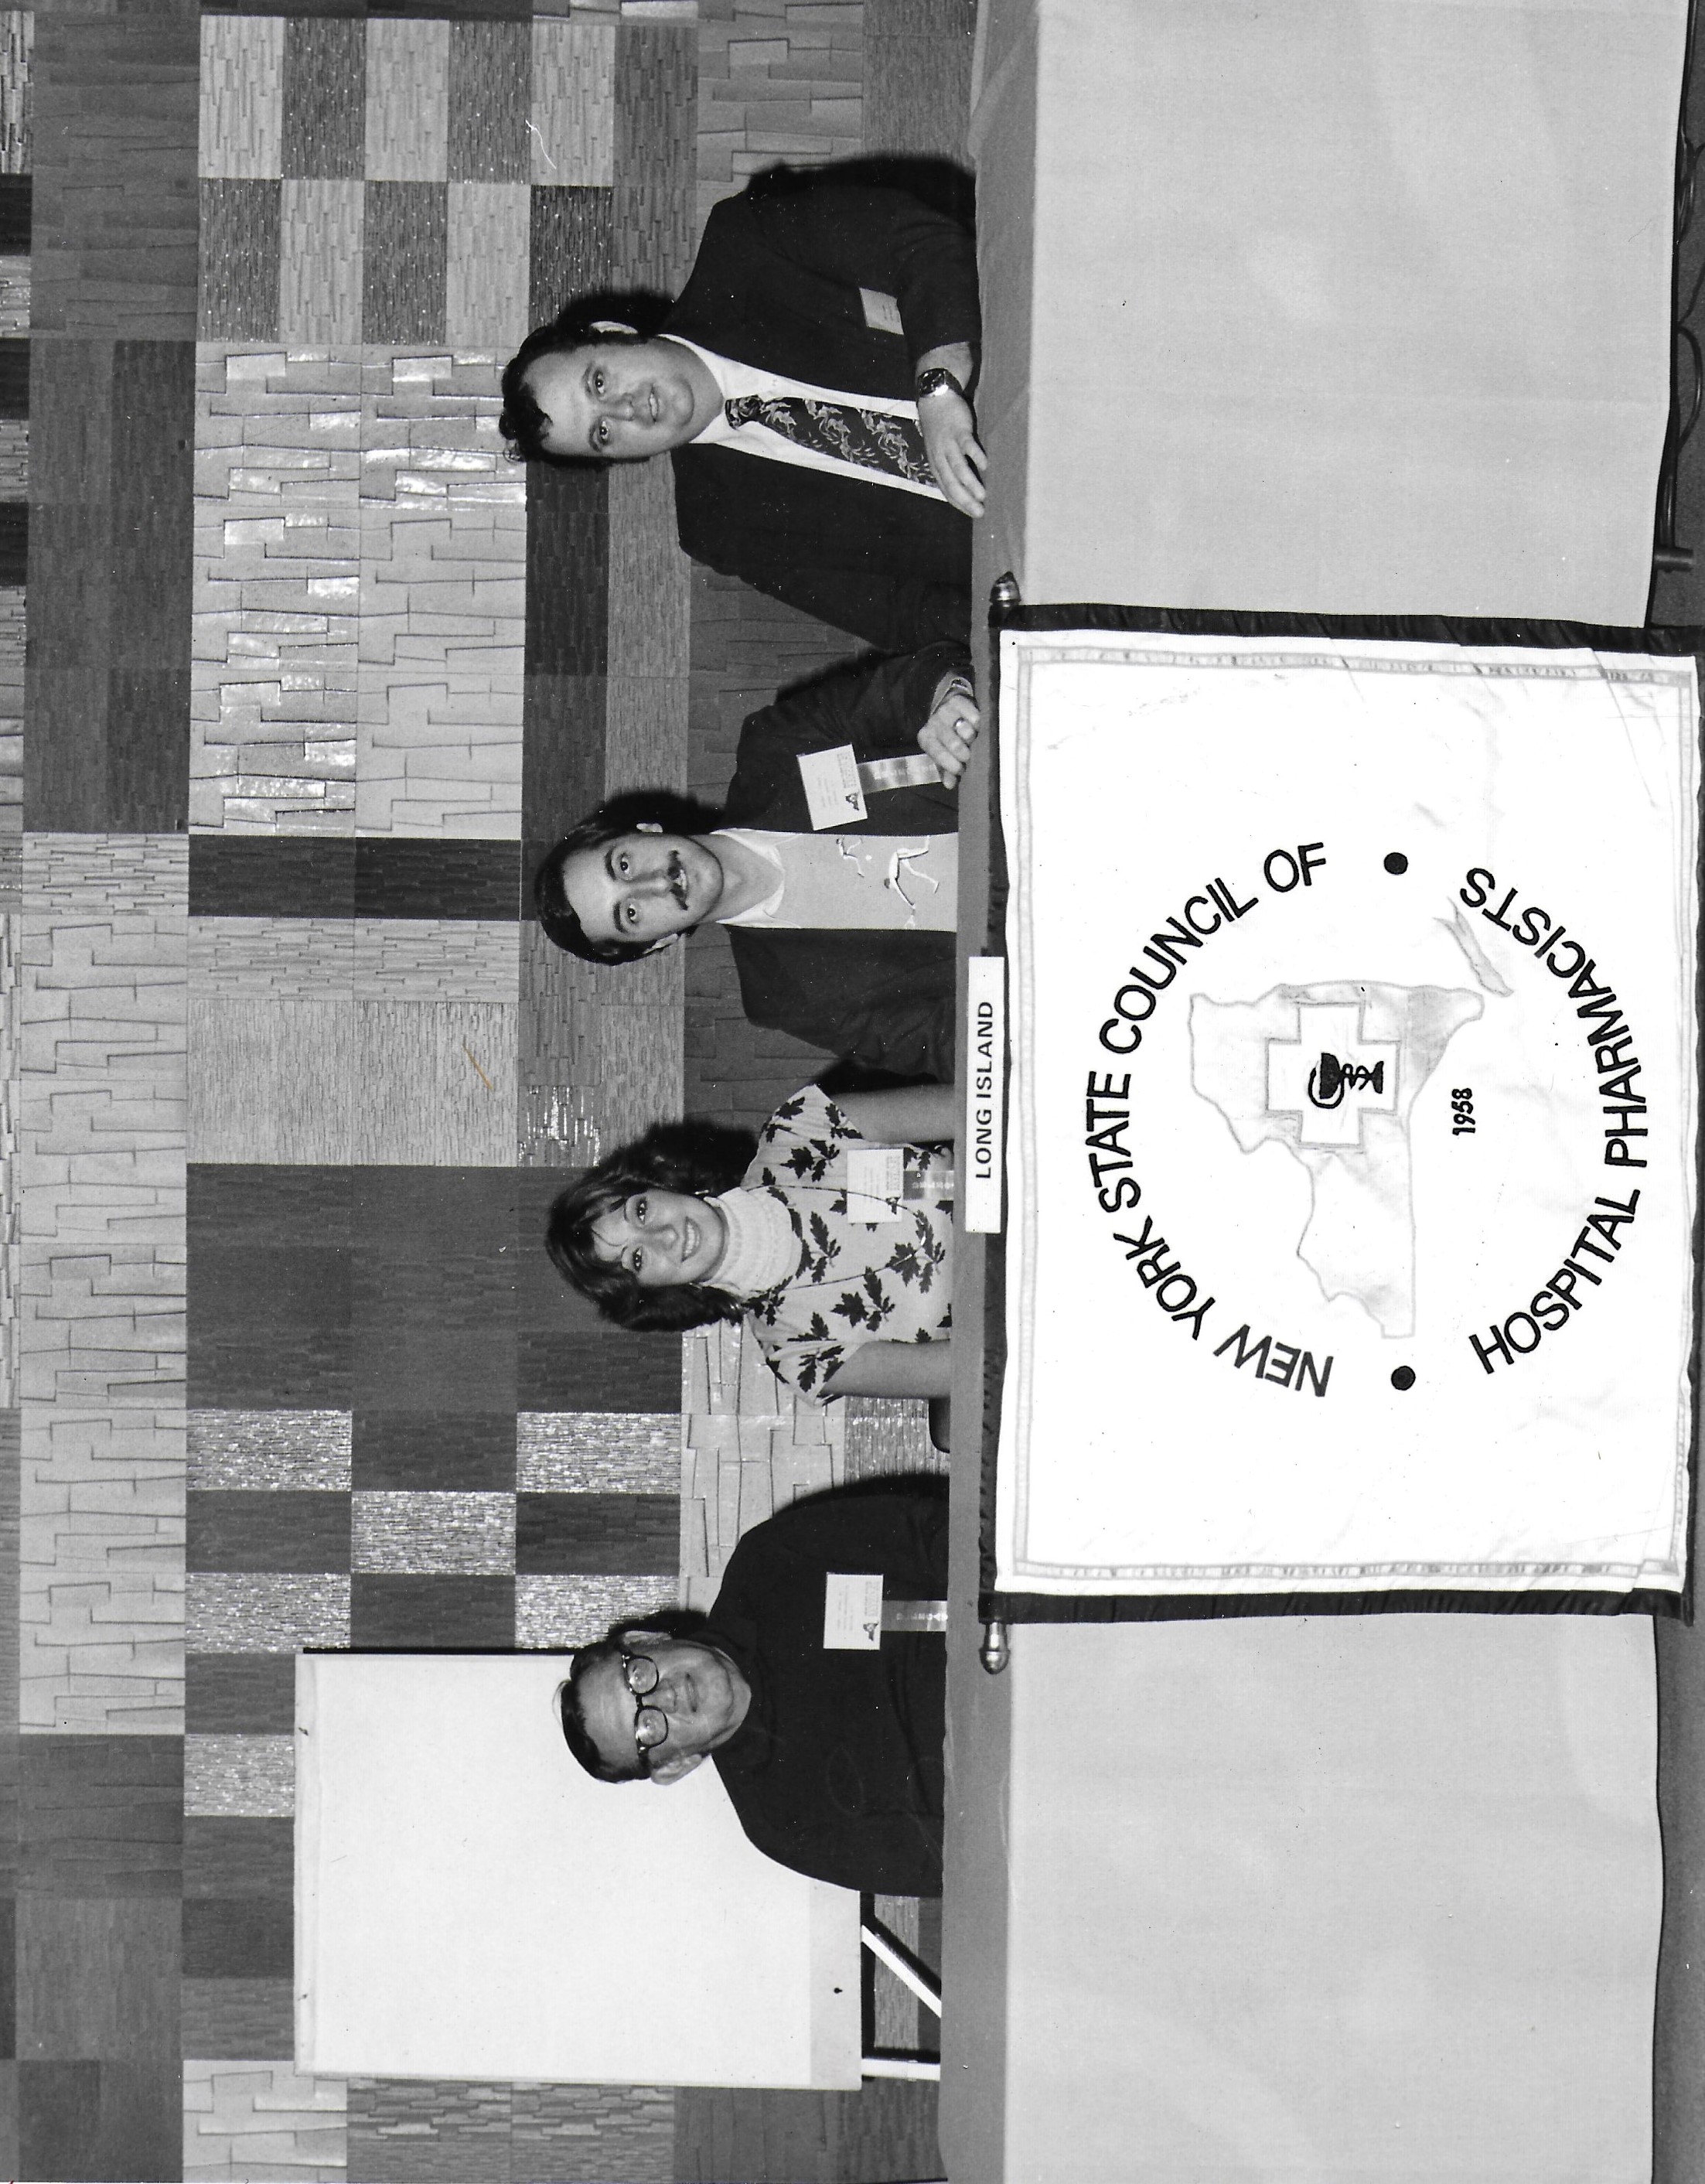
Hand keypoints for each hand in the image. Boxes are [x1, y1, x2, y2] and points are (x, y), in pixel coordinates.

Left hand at [916, 387, 986, 517]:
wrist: (934, 398)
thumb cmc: (941, 428)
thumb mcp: (940, 450)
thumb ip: (950, 466)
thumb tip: (965, 484)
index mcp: (936, 465)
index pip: (947, 490)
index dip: (959, 504)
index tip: (972, 514)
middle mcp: (940, 457)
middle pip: (952, 484)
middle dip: (966, 501)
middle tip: (980, 513)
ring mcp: (949, 444)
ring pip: (958, 468)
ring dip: (970, 483)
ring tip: (983, 496)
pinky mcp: (959, 430)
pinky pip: (967, 446)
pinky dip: (976, 456)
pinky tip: (985, 466)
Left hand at [918, 672, 979, 785]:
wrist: (944, 704)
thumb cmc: (944, 736)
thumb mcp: (940, 752)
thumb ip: (945, 769)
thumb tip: (950, 784)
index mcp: (927, 738)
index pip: (939, 754)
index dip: (951, 765)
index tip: (961, 769)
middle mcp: (934, 724)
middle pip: (954, 743)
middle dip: (964, 753)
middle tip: (968, 755)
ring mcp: (946, 711)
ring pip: (965, 729)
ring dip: (971, 737)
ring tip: (971, 739)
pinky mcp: (959, 701)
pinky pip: (973, 716)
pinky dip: (977, 724)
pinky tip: (976, 727)